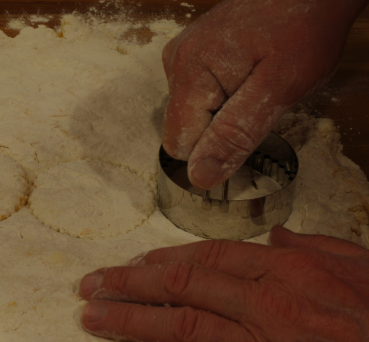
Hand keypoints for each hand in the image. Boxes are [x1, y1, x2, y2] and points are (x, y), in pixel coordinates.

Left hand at [79, 226, 368, 341]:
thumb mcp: (364, 270)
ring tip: (91, 316)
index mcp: (291, 271)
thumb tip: (277, 235)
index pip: (212, 255)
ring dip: (129, 320)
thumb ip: (318, 248)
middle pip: (183, 284)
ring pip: (180, 326)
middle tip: (92, 283)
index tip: (135, 262)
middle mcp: (269, 306)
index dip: (166, 257)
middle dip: (131, 282)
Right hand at [162, 0, 367, 188]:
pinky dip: (220, 95)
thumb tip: (200, 176)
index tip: (249, 128)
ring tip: (255, 84)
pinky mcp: (191, 52)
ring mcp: (181, 55)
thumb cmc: (302, 30)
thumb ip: (235, 135)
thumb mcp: (277, 90)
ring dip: (222, 112)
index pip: (179, 145)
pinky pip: (196, 93)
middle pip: (184, 129)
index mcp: (190, 74)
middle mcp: (175, 63)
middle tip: (256, 102)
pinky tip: (246, 75)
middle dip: (219, 129)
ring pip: (191, 113)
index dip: (215, 149)